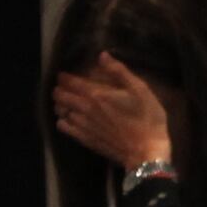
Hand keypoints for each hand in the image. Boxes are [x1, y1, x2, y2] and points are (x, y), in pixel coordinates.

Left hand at [51, 59, 172, 173]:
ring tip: (66, 101)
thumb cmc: (147, 118)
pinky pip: (63, 127)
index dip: (64, 76)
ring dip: (59, 103)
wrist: (145, 150)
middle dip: (59, 88)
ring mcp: (82, 125)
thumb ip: (120, 72)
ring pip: (59, 110)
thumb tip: (102, 55)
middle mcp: (84, 109)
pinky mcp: (83, 138)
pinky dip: (62, 120)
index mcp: (97, 94)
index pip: (70, 82)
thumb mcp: (140, 90)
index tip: (65, 73)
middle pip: (60, 96)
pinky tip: (69, 118)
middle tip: (64, 86)